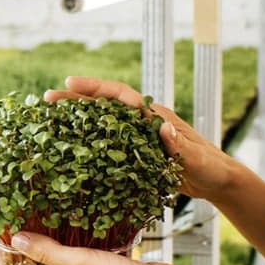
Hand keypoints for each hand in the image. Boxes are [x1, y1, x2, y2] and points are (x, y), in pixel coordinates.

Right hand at [44, 76, 234, 200]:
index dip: (95, 88)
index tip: (69, 83)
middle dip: (76, 100)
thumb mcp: (195, 158)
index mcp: (155, 116)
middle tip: (47, 99)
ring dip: (79, 120)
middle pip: (105, 105)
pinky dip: (90, 143)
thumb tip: (163, 129)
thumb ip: (180, 146)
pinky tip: (72, 150)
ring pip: (103, 124)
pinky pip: (109, 144)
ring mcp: (138, 137)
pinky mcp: (137, 153)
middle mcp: (143, 121)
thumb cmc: (210, 167)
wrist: (217, 180)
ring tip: (51, 121)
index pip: (120, 95)